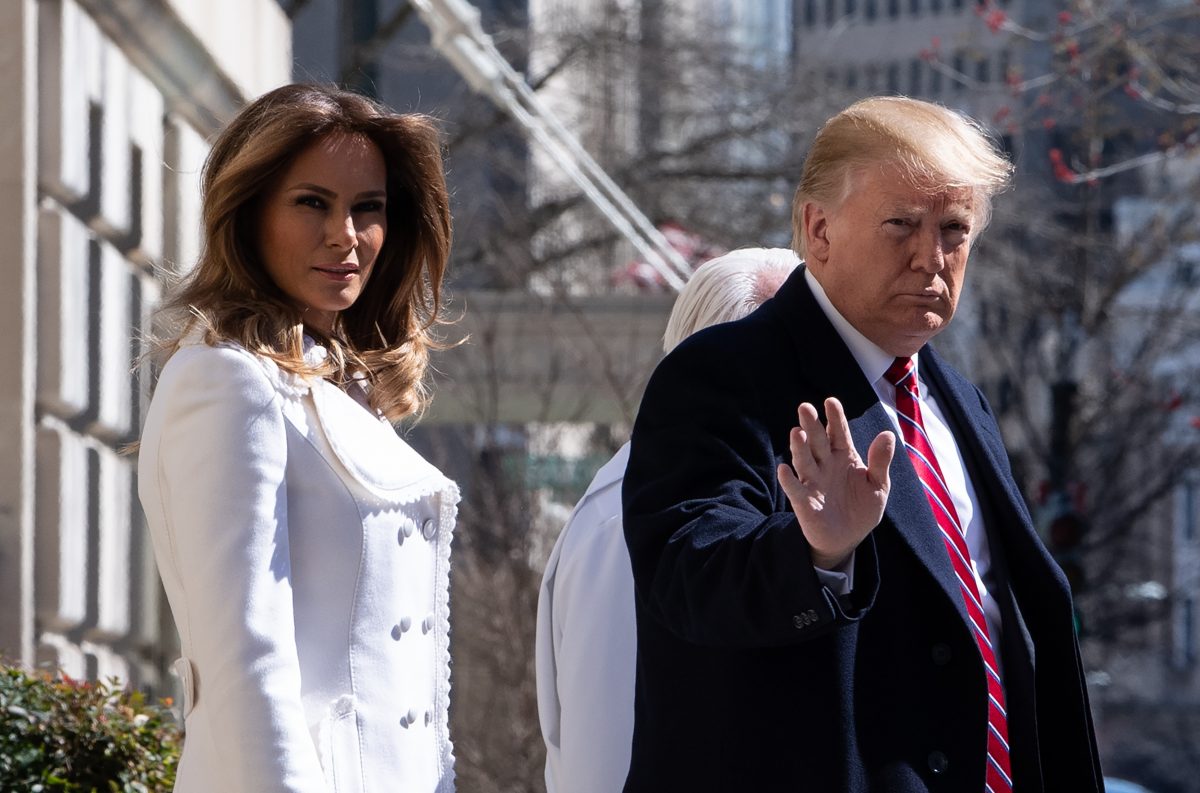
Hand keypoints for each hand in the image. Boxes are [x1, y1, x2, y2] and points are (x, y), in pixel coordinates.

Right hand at [776, 397, 894, 569]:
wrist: (848, 538)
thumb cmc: (862, 508)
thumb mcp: (878, 486)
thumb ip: (880, 462)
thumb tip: (888, 435)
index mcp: (844, 456)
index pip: (838, 433)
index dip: (835, 418)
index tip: (831, 402)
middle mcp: (825, 464)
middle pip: (817, 441)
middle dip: (812, 424)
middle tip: (805, 407)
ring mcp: (813, 481)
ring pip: (804, 460)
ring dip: (799, 447)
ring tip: (797, 432)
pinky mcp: (804, 502)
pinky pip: (795, 489)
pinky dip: (788, 480)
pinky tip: (784, 470)